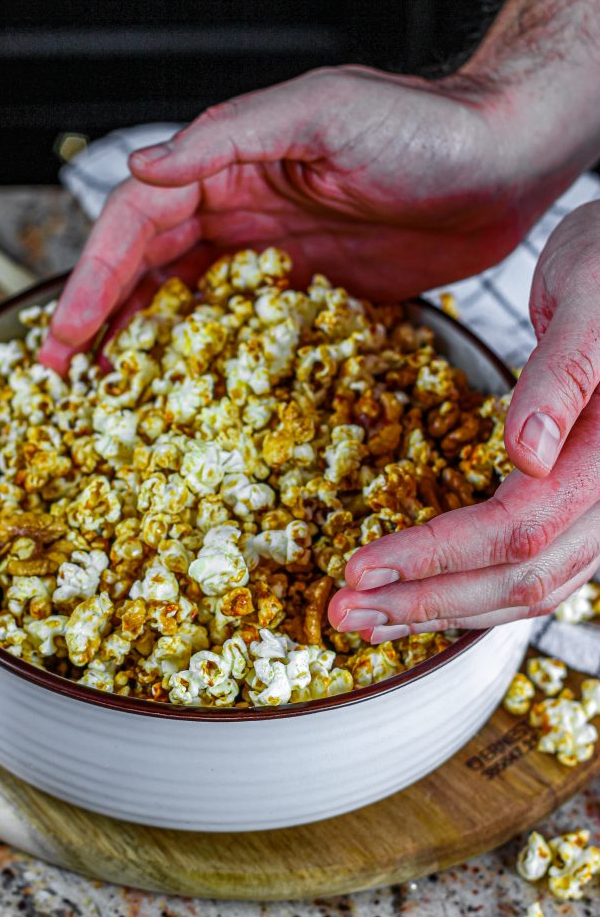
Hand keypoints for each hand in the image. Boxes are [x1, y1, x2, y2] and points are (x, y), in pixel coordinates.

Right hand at [40, 64, 535, 371]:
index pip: (138, 224)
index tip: (66, 336)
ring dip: (152, 345)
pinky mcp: (317, 293)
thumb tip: (142, 167)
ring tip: (118, 395)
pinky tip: (204, 394)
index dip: (94, 279)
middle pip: (151, 270)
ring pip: (194, 304)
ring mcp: (278, 255)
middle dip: (104, 320)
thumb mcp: (320, 114)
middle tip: (69, 378)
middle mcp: (244, 209)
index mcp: (229, 164)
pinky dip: (221, 361)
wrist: (507, 163)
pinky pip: (253, 331)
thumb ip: (227, 138)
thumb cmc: (423, 127)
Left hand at [328, 202, 599, 640]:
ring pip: (529, 585)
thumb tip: (526, 453)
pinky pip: (534, 564)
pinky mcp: (583, 501)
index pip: (521, 525)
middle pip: (521, 576)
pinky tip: (424, 592)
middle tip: (342, 613)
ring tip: (368, 617)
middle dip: (427, 601)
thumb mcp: (591, 299)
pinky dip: (473, 587)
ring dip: (444, 608)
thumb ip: (565, 373)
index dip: (436, 555)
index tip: (357, 569)